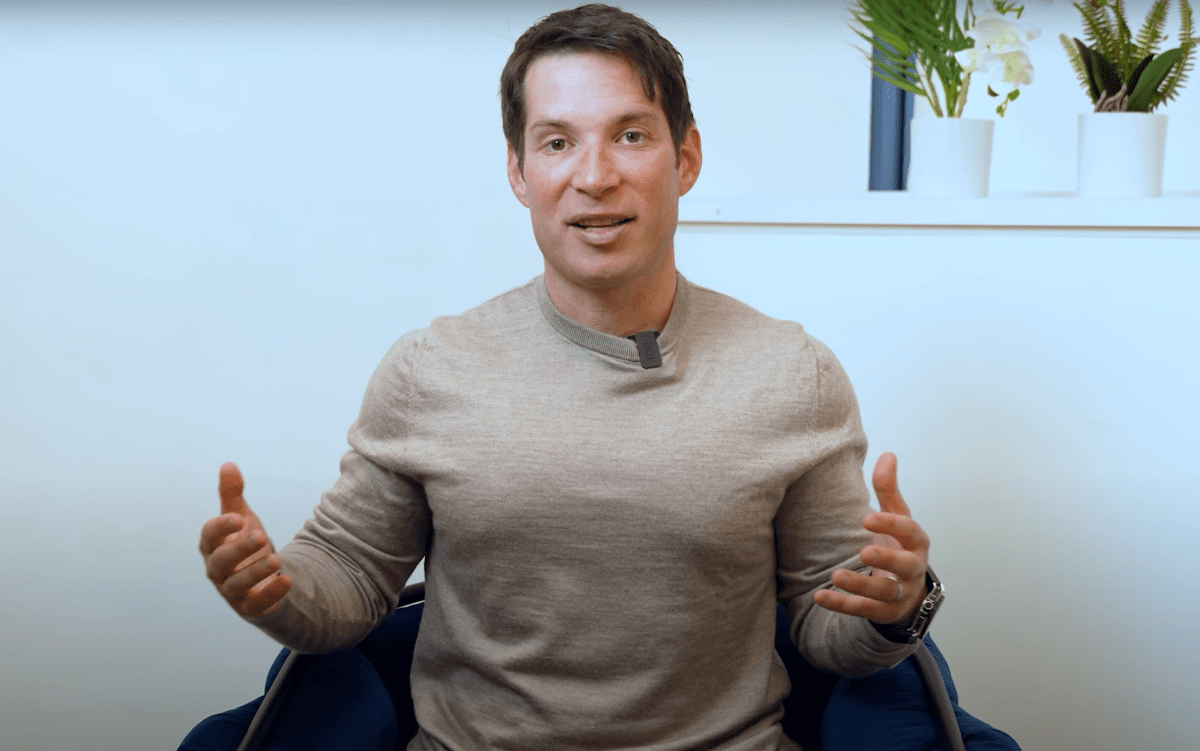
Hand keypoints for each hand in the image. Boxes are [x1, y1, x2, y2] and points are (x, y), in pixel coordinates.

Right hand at [199, 462, 291, 616]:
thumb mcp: (242, 519)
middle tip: (261, 534)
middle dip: (239, 549)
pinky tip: (288, 580)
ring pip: (237, 585)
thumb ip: (232, 496)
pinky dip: (271, 594)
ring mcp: (232, 591)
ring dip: (255, 572)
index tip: (238, 517)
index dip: (220, 527)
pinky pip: (256, 605)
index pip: (209, 537)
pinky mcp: (250, 607)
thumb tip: (228, 464)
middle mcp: (218, 570)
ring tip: (276, 558)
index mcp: (213, 547)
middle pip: (220, 562)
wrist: (262, 579)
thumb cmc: (245, 545)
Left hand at [814, 452, 929, 625]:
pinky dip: (842, 605)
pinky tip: (820, 597)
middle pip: (905, 565)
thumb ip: (889, 489)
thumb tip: (888, 454)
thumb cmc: (899, 545)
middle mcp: (913, 568)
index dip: (890, 525)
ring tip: (835, 576)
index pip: (909, 531)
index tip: (866, 518)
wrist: (908, 590)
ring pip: (884, 592)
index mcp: (916, 542)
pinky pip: (865, 611)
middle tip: (862, 551)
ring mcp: (901, 593)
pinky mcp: (886, 612)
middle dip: (886, 559)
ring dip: (860, 585)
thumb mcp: (897, 517)